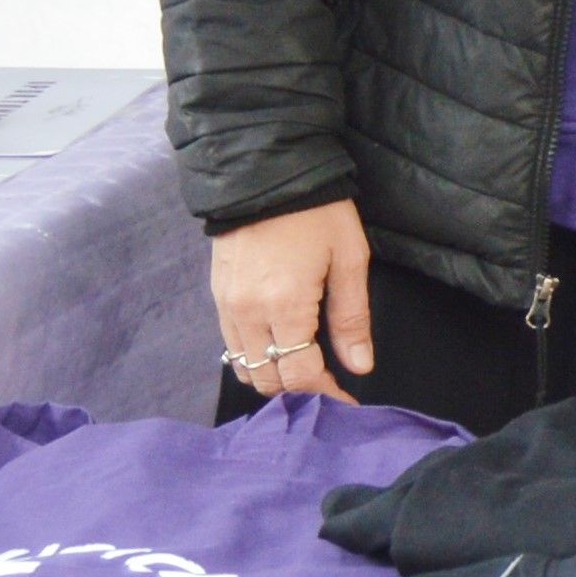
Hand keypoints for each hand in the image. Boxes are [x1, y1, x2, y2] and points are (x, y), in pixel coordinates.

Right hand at [210, 198, 374, 398]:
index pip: (299, 375)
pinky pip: (231, 344)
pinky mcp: (216, 295)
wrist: (264, 172)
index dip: (325, 396)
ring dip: (274, 377)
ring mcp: (225, 306)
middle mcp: (246, 314)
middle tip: (329, 387)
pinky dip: (255, 357)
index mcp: (283, 306)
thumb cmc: (317, 213)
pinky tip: (280, 348)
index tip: (347, 404)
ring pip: (243, 367)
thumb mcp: (349, 260)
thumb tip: (359, 367)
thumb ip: (351, 318)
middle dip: (298, 392)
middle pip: (267, 380)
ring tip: (306, 371)